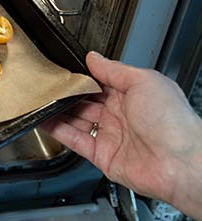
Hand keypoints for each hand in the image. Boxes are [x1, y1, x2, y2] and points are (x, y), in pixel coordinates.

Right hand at [44, 51, 201, 219]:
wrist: (180, 162)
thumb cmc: (173, 122)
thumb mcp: (144, 81)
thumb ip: (114, 70)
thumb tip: (94, 58)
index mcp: (134, 95)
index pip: (100, 82)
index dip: (81, 77)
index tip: (64, 70)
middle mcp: (121, 115)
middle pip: (85, 101)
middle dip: (67, 94)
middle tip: (49, 85)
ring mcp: (111, 135)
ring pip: (76, 120)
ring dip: (58, 111)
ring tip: (41, 101)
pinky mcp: (102, 155)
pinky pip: (74, 140)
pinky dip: (57, 131)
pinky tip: (44, 120)